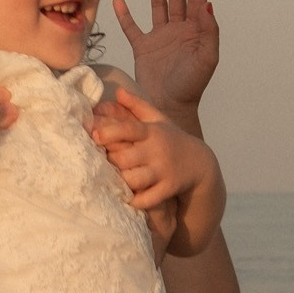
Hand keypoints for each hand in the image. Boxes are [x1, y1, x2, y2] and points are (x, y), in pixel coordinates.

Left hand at [91, 86, 212, 210]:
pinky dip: (136, 201)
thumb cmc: (171, 139)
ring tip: (115, 180)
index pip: (129, 129)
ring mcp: (163, 171)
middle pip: (124, 158)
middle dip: (110, 161)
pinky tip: (129, 198)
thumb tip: (118, 91)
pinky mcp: (168, 188)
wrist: (200, 163)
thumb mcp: (158, 119)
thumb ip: (137, 105)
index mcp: (152, 132)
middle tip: (101, 163)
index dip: (109, 132)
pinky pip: (147, 199)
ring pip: (133, 179)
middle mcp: (157, 150)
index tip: (94, 135)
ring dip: (121, 181)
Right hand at [114, 0, 217, 126]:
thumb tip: (207, 4)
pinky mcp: (143, 47)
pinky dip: (125, 15)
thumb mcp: (206, 59)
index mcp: (196, 31)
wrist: (169, 107)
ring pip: (158, 5)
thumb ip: (208, 31)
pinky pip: (132, 27)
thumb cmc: (191, 85)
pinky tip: (120, 0)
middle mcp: (178, 30)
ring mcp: (160, 37)